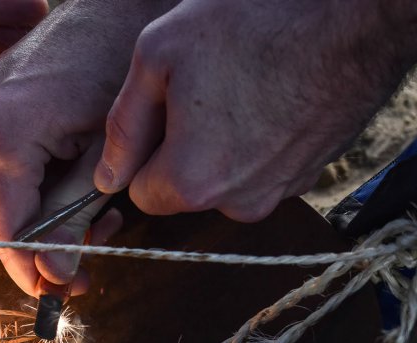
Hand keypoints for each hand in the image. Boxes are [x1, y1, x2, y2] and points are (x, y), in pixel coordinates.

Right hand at [0, 0, 176, 296]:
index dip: (32, 269)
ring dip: (45, 221)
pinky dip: (39, 191)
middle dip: (42, 248)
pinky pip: (4, 169)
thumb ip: (76, 219)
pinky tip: (79, 192)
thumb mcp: (108, 155)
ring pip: (1, 196)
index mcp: (1, 130)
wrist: (121, 2)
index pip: (5, 228)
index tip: (63, 292)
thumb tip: (55, 277)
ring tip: (97, 222)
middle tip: (88, 264)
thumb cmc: (125, 65)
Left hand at [94, 0, 416, 221]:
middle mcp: (236, 204)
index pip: (140, 194)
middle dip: (179, 151)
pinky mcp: (307, 178)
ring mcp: (278, 193)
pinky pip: (259, 172)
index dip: (142, 154)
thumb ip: (124, 125)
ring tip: (238, 89)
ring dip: (219, 147)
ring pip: (222, 182)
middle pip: (182, 191)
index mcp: (191, 182)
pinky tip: (268, 99)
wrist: (355, 17)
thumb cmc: (253, 24)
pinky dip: (256, 145)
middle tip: (201, 91)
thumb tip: (106, 176)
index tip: (161, 113)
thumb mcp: (159, 54)